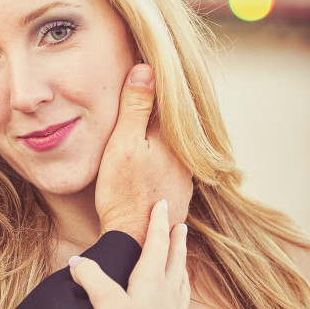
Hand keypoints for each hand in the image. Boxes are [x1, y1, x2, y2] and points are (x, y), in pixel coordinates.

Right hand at [70, 199, 190, 308]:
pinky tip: (179, 306)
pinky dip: (182, 299)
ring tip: (183, 261)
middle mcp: (169, 295)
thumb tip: (77, 262)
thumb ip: (90, 278)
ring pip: (182, 285)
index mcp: (151, 282)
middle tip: (182, 226)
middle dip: (176, 242)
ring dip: (182, 268)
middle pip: (175, 262)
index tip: (162, 204)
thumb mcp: (104, 304)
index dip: (157, 223)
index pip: (156, 244)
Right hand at [95, 64, 192, 242]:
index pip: (168, 101)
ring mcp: (185, 177)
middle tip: (143, 91)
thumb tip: (147, 68)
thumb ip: (136, 106)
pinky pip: (172, 167)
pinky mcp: (178, 195)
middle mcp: (186, 156)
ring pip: (173, 147)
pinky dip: (162, 159)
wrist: (134, 240)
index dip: (154, 86)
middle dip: (160, 111)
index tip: (144, 68)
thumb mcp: (123, 144)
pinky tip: (148, 163)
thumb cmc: (123, 192)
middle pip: (173, 124)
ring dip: (162, 138)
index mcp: (173, 137)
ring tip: (144, 128)